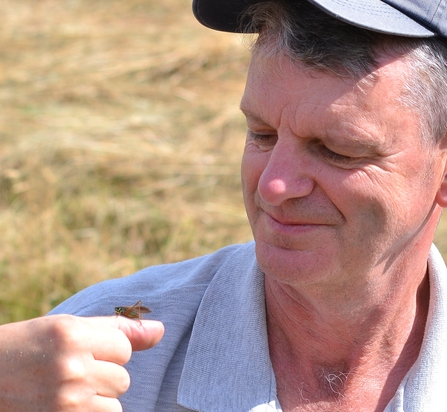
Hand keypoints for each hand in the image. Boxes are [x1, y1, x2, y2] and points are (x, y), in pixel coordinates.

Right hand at [0, 314, 163, 410]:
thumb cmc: (30, 347)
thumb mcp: (68, 327)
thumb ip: (118, 328)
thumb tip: (161, 330)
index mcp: (71, 335)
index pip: (124, 348)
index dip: (108, 351)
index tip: (84, 353)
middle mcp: (70, 367)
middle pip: (122, 378)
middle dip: (104, 376)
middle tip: (71, 373)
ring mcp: (65, 400)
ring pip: (115, 405)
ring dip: (98, 401)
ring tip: (67, 391)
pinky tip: (67, 406)